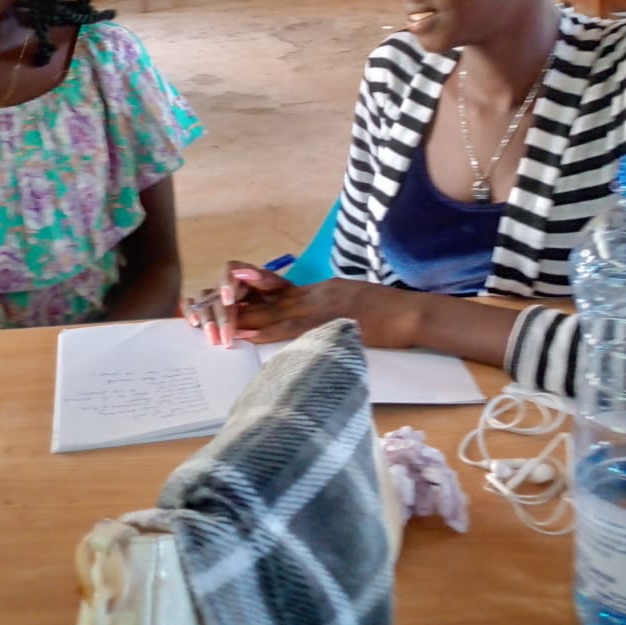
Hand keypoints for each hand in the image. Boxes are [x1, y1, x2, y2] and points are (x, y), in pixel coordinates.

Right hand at [183, 261, 287, 347]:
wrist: (290, 316)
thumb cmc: (285, 300)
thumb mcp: (282, 289)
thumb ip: (264, 280)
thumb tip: (242, 272)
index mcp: (246, 276)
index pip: (230, 269)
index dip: (225, 282)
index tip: (228, 300)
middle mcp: (228, 286)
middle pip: (216, 293)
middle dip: (221, 317)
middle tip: (226, 337)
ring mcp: (217, 299)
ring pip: (202, 302)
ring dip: (206, 319)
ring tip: (213, 338)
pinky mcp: (210, 313)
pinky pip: (192, 307)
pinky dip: (189, 313)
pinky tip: (193, 323)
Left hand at [235, 279, 420, 349]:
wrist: (409, 313)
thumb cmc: (390, 311)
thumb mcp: (357, 300)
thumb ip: (336, 305)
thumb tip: (324, 318)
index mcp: (324, 289)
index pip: (283, 292)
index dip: (258, 295)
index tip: (236, 299)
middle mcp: (317, 293)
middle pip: (272, 299)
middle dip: (245, 305)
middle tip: (217, 309)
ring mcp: (321, 306)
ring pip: (275, 312)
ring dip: (248, 319)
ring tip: (223, 324)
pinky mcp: (326, 321)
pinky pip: (290, 327)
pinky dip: (267, 332)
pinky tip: (249, 335)